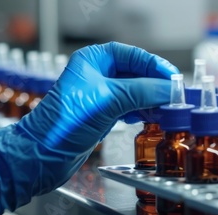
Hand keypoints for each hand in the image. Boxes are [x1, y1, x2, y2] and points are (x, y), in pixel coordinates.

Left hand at [15, 41, 178, 193]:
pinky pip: (128, 108)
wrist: (42, 155)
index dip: (154, 65)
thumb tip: (168, 88)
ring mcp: (98, 97)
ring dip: (151, 99)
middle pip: (135, 73)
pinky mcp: (100, 116)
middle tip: (174, 94)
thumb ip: (141, 91)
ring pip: (133, 92)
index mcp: (91, 61)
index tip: (171, 77)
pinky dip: (142, 111)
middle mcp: (95, 76)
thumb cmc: (62, 124)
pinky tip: (153, 117)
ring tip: (167, 108)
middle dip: (155, 84)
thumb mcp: (106, 101)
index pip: (131, 55)